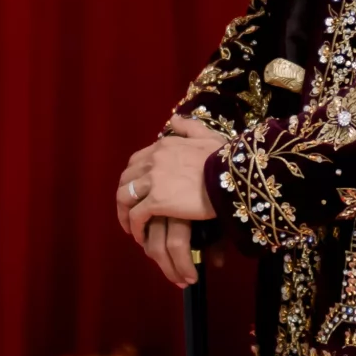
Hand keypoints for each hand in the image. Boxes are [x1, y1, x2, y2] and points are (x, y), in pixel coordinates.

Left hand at [117, 116, 225, 284]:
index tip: (138, 191)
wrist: (232, 175)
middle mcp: (153, 159)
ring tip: (131, 226)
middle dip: (125, 196)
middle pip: (126, 179)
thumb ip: (189, 128)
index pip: (136, 161)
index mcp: (163, 145)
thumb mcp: (208, 136)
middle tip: (131, 211)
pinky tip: (140, 236)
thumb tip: (174, 119)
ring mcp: (152, 180)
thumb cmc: (225, 157)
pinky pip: (136, 216)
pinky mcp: (156, 200)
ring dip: (124, 213)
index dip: (134, 178)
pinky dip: (134, 227)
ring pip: (125, 197)